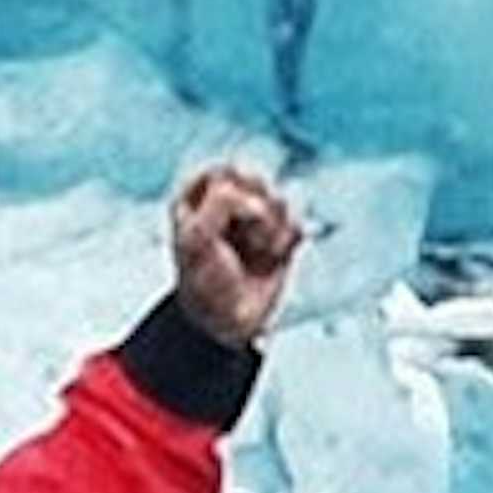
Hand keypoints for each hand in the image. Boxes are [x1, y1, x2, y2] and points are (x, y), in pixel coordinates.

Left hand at [168, 165, 299, 348]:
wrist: (229, 323)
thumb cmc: (203, 283)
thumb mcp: (196, 239)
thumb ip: (221, 202)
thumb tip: (259, 201)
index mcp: (196, 198)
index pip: (222, 170)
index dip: (229, 193)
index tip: (222, 221)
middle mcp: (225, 203)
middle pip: (255, 178)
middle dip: (253, 209)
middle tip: (241, 237)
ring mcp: (255, 217)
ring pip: (279, 198)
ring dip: (269, 229)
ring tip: (254, 252)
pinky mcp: (280, 234)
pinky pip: (296, 220)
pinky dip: (285, 240)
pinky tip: (271, 257)